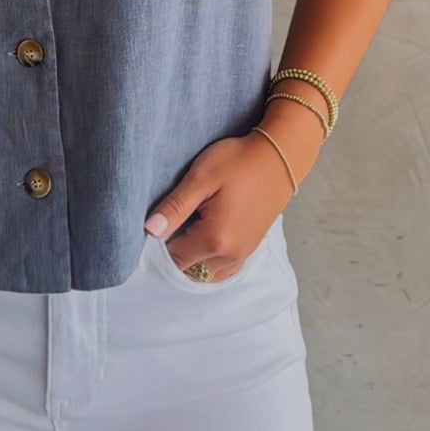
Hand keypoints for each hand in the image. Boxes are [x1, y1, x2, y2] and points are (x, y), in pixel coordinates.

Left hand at [143, 132, 296, 280]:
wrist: (279, 157)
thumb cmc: (238, 162)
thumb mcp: (201, 178)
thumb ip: (175, 207)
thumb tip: (149, 231)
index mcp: (215, 239)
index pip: (173, 258)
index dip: (159, 242)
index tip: (159, 220)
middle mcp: (230, 256)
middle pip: (187, 270)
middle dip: (174, 251)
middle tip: (172, 221)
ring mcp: (243, 255)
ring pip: (204, 273)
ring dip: (191, 258)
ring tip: (187, 226)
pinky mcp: (250, 248)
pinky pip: (221, 269)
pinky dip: (207, 260)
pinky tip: (203, 235)